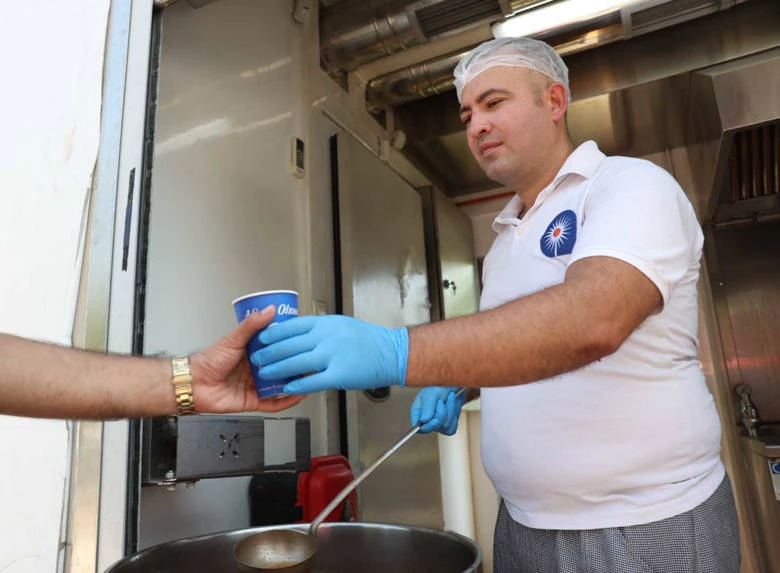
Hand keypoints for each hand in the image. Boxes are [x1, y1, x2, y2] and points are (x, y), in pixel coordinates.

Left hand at [188, 306, 305, 412]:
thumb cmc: (208, 361)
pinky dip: (287, 401)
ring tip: (309, 377)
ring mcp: (256, 385)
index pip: (278, 348)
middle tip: (311, 359)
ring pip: (282, 385)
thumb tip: (268, 310)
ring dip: (295, 382)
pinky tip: (297, 395)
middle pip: (283, 367)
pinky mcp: (254, 401)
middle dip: (297, 365)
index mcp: (254, 352)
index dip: (291, 345)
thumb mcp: (233, 339)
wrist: (193, 383)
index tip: (304, 340)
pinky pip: (274, 403)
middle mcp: (257, 369)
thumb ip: (251, 325)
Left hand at [250, 315, 408, 394]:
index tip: (261, 338)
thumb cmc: (369, 340)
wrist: (391, 352)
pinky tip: (286, 388)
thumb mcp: (341, 324)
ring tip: (264, 373)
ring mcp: (332, 355)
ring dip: (276, 369)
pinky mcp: (338, 375)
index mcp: (326, 323)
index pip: (291, 326)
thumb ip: (319, 329)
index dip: (273, 333)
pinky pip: (311, 382)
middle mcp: (326, 337)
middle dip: (268, 353)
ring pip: (295, 363)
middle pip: (288, 344)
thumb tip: (297, 333)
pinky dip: (296, 386)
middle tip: (256, 358)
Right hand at [410, 387, 465, 434]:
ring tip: (449, 399)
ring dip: (449, 412)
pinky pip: (451, 429)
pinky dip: (454, 416)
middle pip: (432, 428)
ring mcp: (437, 423)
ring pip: (444, 427)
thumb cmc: (440, 385)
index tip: (433, 417)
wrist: (455, 383)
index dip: (426, 424)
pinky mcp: (447, 424)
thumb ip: (427, 407)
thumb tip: (423, 421)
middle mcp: (425, 419)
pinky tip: (453, 406)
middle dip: (440, 414)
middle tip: (441, 401)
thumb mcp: (431, 394)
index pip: (417, 426)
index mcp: (417, 411)